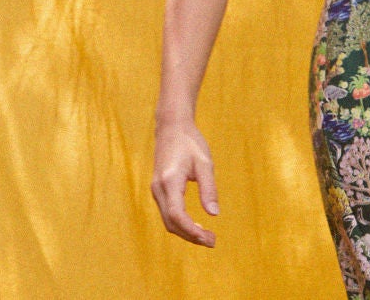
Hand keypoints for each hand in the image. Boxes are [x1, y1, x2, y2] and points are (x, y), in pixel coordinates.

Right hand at [151, 120, 219, 246]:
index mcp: (170, 181)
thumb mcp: (205, 163)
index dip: (192, 231)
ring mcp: (156, 190)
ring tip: (207, 236)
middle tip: (213, 241)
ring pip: (167, 221)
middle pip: (171, 223)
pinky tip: (196, 225)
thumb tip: (214, 214)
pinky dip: (180, 224)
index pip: (177, 215)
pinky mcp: (158, 190)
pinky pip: (167, 213)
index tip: (209, 238)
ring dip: (186, 232)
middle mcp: (159, 188)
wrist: (171, 128)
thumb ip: (209, 189)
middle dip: (191, 236)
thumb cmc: (190, 143)